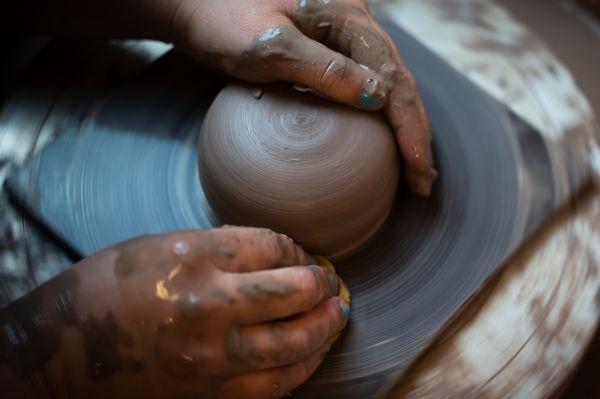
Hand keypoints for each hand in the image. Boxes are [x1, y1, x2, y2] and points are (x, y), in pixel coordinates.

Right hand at [0, 227, 347, 398]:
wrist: (64, 354)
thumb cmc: (105, 290)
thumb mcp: (159, 246)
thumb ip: (218, 248)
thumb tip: (270, 255)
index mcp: (196, 259)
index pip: (274, 247)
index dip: (298, 250)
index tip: (302, 255)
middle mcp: (211, 305)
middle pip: (296, 291)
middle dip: (322, 285)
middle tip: (329, 284)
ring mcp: (214, 355)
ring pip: (295, 343)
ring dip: (325, 328)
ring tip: (335, 317)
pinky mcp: (211, 394)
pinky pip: (275, 384)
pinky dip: (302, 368)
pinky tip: (311, 355)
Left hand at [6, 0, 436, 194]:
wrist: (196, 5)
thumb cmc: (224, 20)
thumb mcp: (270, 46)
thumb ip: (324, 69)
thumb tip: (378, 101)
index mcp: (348, 18)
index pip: (392, 78)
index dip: (409, 125)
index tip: (416, 166)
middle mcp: (355, 26)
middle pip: (400, 84)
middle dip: (416, 133)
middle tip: (422, 180)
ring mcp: (344, 38)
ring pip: (388, 87)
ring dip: (404, 129)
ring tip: (414, 168)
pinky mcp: (330, 52)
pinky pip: (366, 87)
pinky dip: (381, 119)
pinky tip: (384, 142)